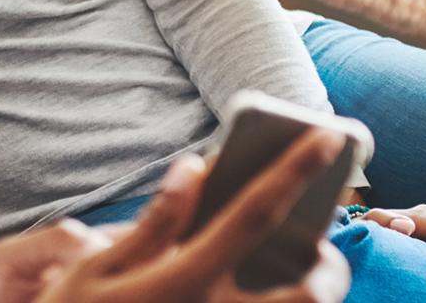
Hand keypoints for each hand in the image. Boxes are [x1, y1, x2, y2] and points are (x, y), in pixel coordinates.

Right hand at [0, 129, 351, 302]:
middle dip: (327, 263)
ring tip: (294, 275)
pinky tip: (256, 295)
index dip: (295, 170)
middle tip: (314, 247)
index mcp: (183, 280)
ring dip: (309, 295)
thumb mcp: (96, 269)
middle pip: (309, 290)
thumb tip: (192, 169)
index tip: (330, 138)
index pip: (254, 213)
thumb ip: (154, 222)